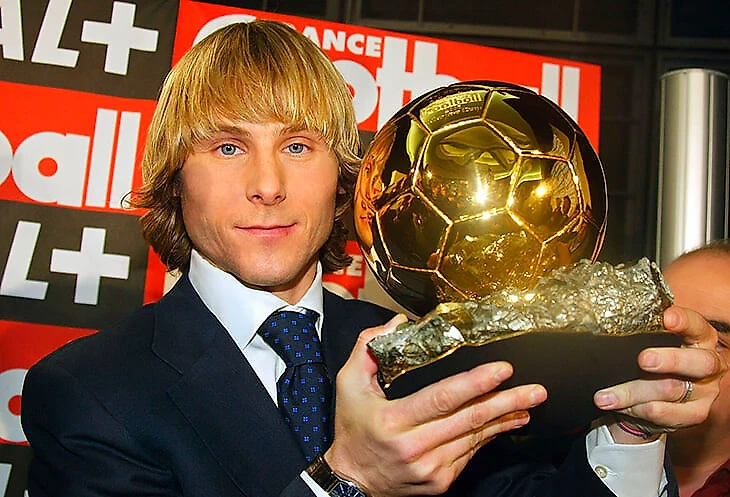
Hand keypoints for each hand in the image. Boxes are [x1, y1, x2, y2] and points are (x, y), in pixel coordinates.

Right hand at [325, 314, 547, 496]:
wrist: (352, 481)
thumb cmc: (353, 430)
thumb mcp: (348, 386)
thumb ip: (367, 349)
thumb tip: (397, 323)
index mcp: (393, 420)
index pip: (442, 398)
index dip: (475, 383)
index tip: (502, 369)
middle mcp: (415, 447)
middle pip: (470, 419)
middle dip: (507, 401)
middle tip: (535, 389)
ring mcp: (431, 467)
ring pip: (476, 437)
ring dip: (505, 419)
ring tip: (528, 404)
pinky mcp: (440, 481)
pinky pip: (471, 453)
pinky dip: (488, 436)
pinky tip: (505, 423)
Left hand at [593, 305, 727, 442]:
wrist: (653, 402)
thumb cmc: (653, 365)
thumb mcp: (650, 346)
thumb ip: (643, 337)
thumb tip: (607, 332)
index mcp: (700, 339)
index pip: (698, 326)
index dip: (685, 321)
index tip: (667, 318)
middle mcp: (709, 365)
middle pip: (699, 362)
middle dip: (670, 359)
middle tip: (643, 360)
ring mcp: (705, 392)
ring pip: (670, 389)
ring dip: (632, 392)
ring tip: (604, 396)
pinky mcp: (695, 414)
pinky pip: (663, 413)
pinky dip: (636, 409)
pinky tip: (618, 406)